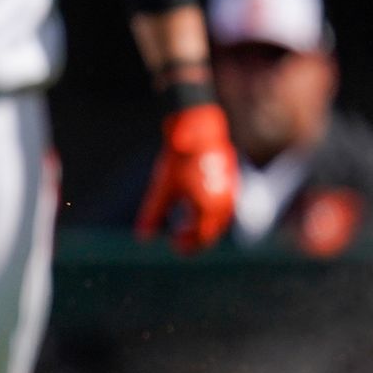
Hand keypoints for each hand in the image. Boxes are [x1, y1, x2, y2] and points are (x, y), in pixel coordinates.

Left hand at [135, 101, 237, 254]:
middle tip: (181, 244)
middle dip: (198, 239)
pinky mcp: (231, 180)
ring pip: (220, 219)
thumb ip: (154, 212)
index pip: (200, 237)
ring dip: (206, 227)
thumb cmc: (181, 157)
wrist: (199, 127)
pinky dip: (213, 213)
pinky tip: (198, 209)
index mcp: (208, 207)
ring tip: (189, 229)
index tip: (174, 245)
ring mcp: (231, 190)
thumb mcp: (163, 185)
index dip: (188, 245)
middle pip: (212, 230)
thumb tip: (142, 238)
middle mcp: (224, 202)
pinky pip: (224, 204)